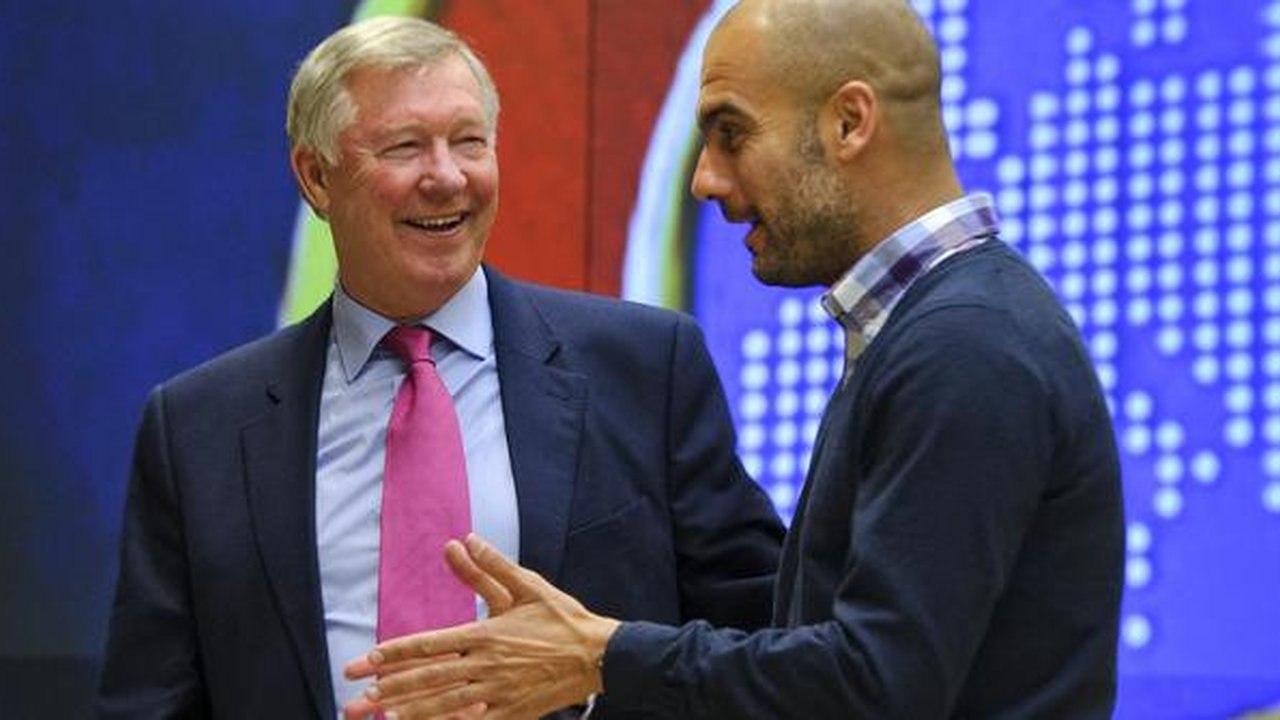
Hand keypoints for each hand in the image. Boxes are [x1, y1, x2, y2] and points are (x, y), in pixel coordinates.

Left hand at [344, 534, 621, 719]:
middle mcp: (485, 666)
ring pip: (443, 705)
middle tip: (354, 699)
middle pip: (426, 679)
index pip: (427, 645)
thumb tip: (463, 540)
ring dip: (407, 711)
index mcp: (485, 635)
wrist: (598, 655)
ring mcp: (496, 694)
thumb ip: (490, 566)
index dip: (391, 654)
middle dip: (386, 689)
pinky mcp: (510, 713)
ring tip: (376, 717)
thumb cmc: (561, 618)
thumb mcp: (527, 586)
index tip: (363, 661)